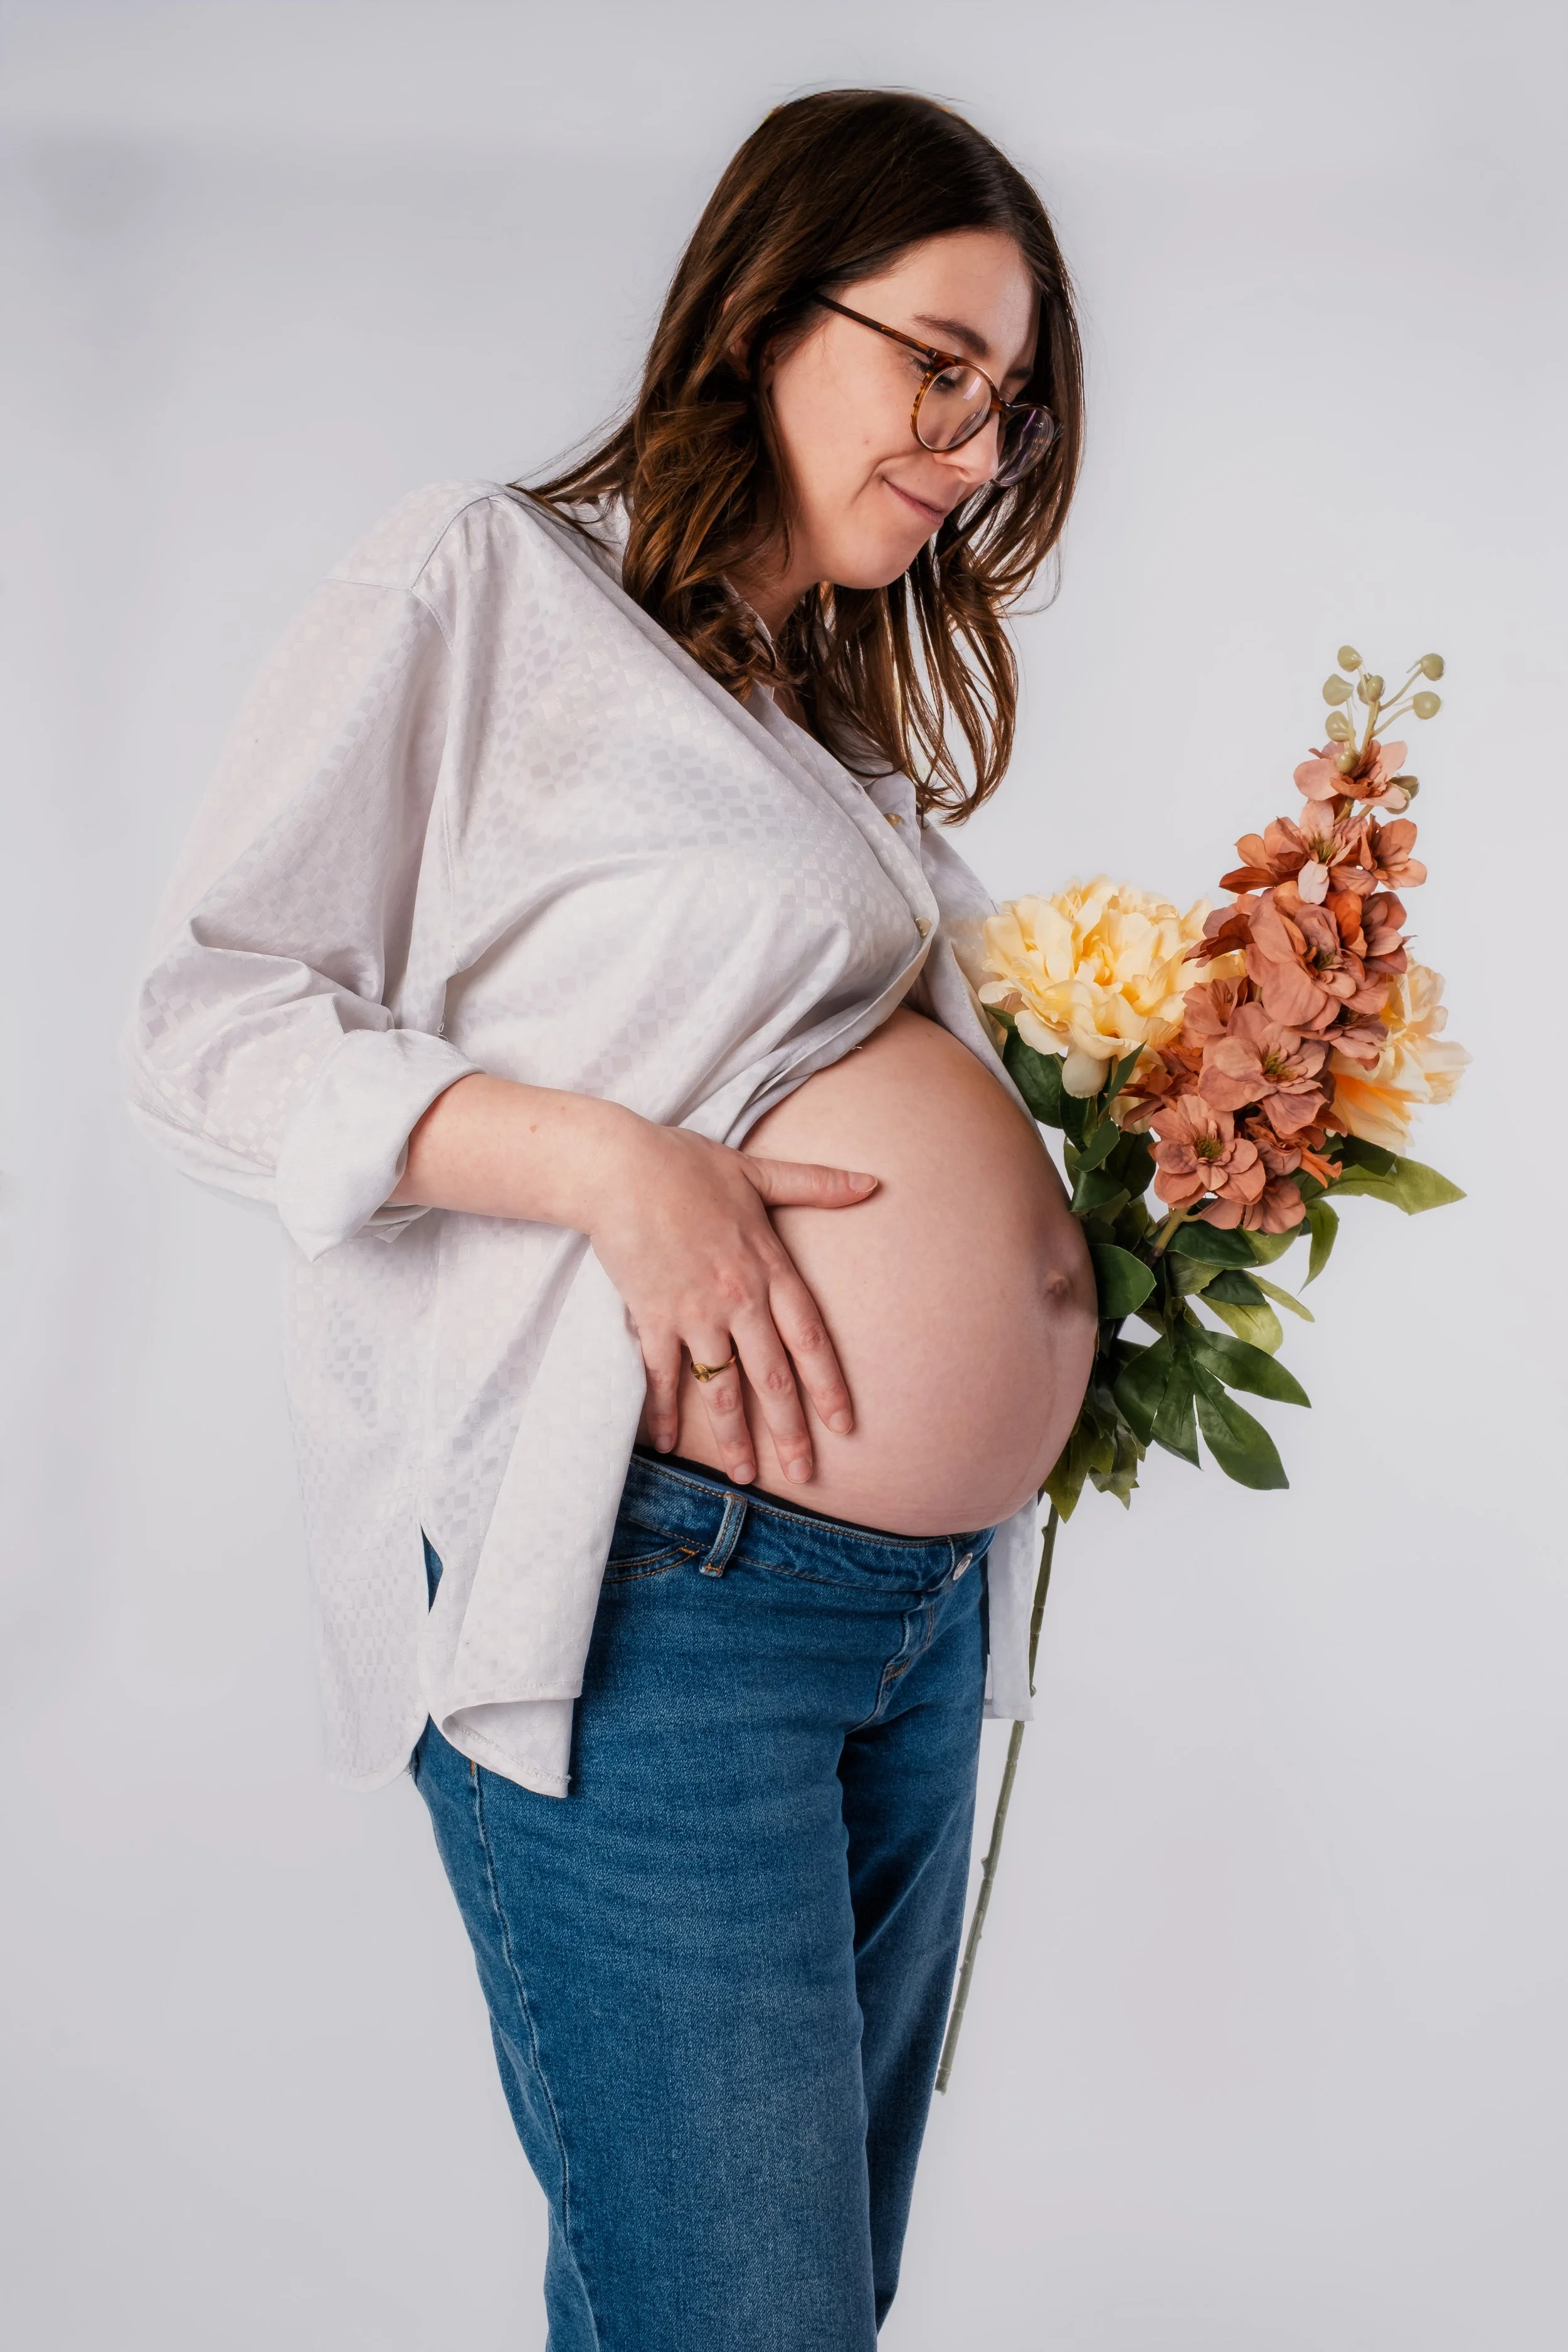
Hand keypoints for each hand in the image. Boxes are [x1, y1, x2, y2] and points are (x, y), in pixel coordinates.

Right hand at [586, 1125, 877, 1485]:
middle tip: (805, 1475)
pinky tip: (666, 1445)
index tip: (844, 1424)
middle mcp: (737, 1298)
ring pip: (720, 1387)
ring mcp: (693, 1312)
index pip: (810, 1337)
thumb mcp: (757, 1171)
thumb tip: (872, 1183)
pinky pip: (662, 1375)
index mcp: (769, 1267)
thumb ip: (816, 1184)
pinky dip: (663, 1412)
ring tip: (745, 1477)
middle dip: (790, 1431)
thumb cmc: (686, 1164)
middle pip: (772, 1376)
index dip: (829, 1384)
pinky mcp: (651, 1316)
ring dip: (733, 1437)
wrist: (618, 1167)